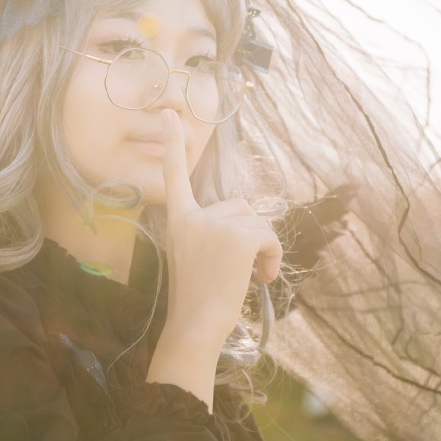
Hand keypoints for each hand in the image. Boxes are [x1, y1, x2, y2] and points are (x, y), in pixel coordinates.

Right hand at [159, 108, 281, 351]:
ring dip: (263, 247)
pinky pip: (269, 236)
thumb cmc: (197, 300)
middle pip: (240, 206)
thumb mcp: (193, 256)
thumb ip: (210, 232)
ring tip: (252, 275)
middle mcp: (193, 216)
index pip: (173, 175)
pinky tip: (262, 277)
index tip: (167, 113)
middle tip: (244, 267)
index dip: (170, 143)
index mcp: (178, 219)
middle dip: (250, 233)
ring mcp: (215, 224)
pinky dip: (272, 256)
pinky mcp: (237, 237)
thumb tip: (252, 225)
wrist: (195, 326)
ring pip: (257, 222)